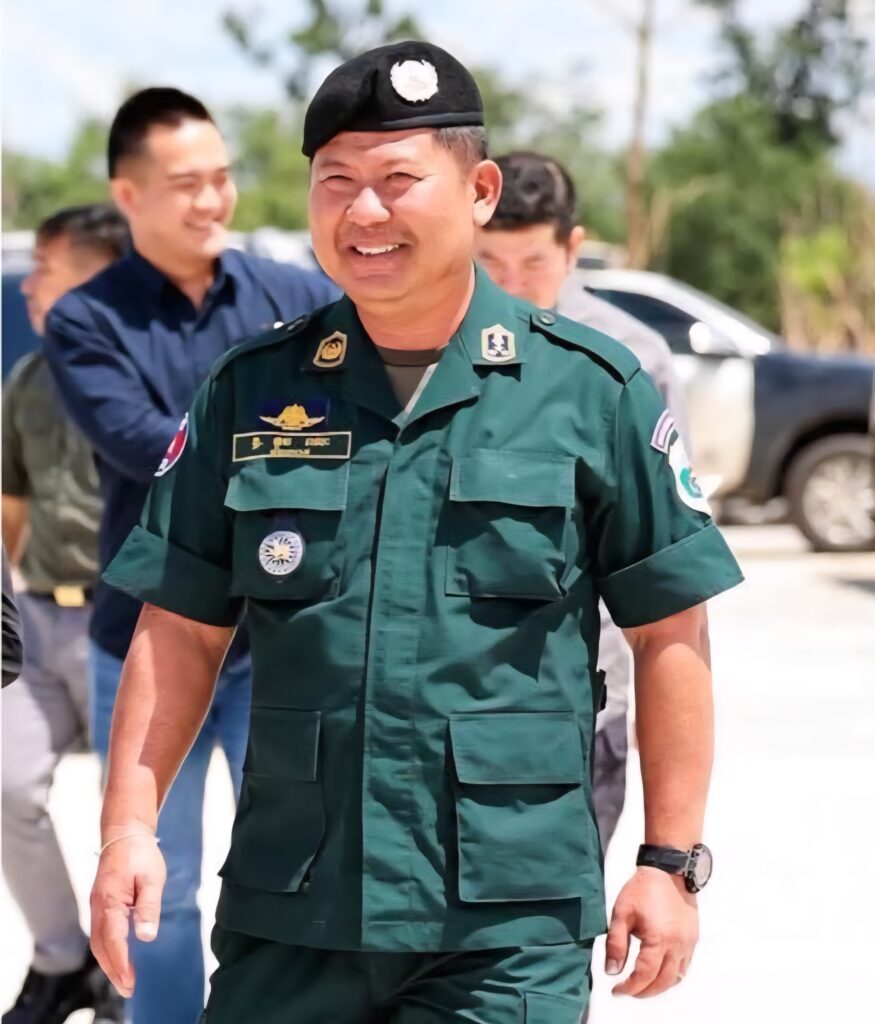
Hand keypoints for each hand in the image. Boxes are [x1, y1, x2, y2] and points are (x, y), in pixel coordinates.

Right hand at [90, 831, 165, 997]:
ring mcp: (96, 905)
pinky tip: (119, 957)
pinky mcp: (100, 903)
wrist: (124, 833)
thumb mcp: (152, 877)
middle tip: (128, 989)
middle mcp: (98, 906)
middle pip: (101, 946)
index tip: (130, 981)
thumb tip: (146, 937)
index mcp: (110, 900)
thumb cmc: (140, 853)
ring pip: (98, 942)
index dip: (121, 963)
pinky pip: (100, 933)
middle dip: (113, 970)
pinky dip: (107, 950)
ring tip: (124, 980)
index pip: (113, 939)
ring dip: (109, 963)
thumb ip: (148, 906)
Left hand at [605, 866, 698, 997]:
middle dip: (644, 991)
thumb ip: (616, 944)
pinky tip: (661, 972)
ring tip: (643, 986)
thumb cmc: (643, 889)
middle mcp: (677, 946)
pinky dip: (673, 976)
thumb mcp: (621, 914)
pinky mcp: (693, 938)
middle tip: (628, 991)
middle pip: (663, 982)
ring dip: (660, 986)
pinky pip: (685, 966)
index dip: (629, 987)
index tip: (617, 990)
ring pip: (677, 977)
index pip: (644, 975)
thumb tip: (611, 971)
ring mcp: (688, 943)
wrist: (668, 871)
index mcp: (659, 940)